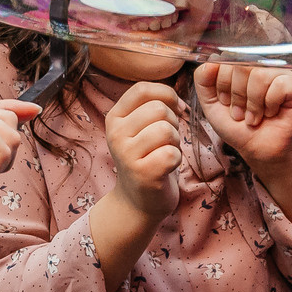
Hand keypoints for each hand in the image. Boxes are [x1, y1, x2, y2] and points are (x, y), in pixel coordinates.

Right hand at [105, 79, 187, 219]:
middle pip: (159, 108)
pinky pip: (172, 153)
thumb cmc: (147, 159)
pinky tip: (166, 167)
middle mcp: (116, 134)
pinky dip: (176, 160)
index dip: (166, 94)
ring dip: (175, 142)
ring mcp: (126, 154)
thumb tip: (176, 98)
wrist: (137, 202)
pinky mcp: (142, 173)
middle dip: (173, 122)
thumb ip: (151, 106)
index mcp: (115, 118)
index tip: (174, 109)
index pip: (142, 89)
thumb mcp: (140, 129)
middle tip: (167, 140)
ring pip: (166, 130)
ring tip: (165, 153)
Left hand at [195, 62, 291, 167]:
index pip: (227, 58)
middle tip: (240, 114)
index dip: (222, 84)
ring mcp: (280, 73)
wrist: (258, 149)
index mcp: (242, 64)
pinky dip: (270, 104)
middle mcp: (261, 64)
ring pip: (260, 74)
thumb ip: (203, 80)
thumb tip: (212, 59)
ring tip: (254, 117)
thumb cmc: (238, 126)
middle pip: (242, 65)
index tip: (225, 103)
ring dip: (253, 103)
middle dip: (236, 96)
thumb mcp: (211, 104)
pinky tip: (271, 113)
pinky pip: (279, 84)